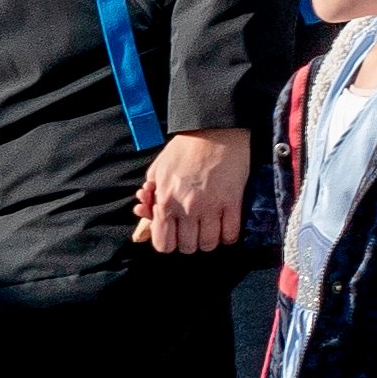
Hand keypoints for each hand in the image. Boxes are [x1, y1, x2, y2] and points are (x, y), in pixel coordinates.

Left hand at [132, 127, 251, 255]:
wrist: (215, 130)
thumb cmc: (184, 149)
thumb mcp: (157, 170)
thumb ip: (149, 196)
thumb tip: (144, 214)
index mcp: (165, 201)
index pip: (163, 244)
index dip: (169, 243)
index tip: (175, 235)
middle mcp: (187, 208)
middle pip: (188, 247)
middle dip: (189, 242)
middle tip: (193, 231)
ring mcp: (211, 206)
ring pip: (209, 244)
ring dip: (208, 241)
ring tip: (209, 230)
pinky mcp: (233, 201)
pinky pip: (231, 234)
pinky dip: (228, 236)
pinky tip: (225, 228)